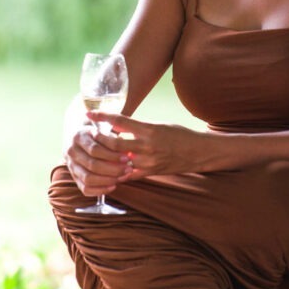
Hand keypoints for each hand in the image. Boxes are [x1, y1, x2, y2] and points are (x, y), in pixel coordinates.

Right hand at [64, 119, 132, 196]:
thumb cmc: (97, 134)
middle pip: (92, 165)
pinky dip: (100, 190)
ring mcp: (71, 166)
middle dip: (113, 170)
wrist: (80, 138)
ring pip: (88, 179)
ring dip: (107, 181)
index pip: (95, 150)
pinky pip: (85, 188)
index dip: (112, 156)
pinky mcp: (74, 177)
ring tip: (122, 178)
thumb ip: (113, 139)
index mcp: (78, 137)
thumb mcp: (103, 129)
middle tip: (128, 170)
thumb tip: (128, 152)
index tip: (127, 158)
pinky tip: (113, 186)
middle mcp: (71, 151)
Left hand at [84, 112, 201, 179]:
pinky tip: (109, 169)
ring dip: (107, 156)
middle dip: (100, 139)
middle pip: (114, 143)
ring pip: (119, 160)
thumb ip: (138, 127)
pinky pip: (128, 174)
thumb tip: (117, 126)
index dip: (102, 117)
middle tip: (91, 135)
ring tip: (98, 151)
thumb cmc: (179, 135)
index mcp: (149, 129)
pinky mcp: (151, 172)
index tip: (89, 114)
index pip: (120, 121)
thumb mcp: (159, 125)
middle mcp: (147, 145)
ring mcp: (149, 161)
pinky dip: (118, 172)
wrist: (198, 152)